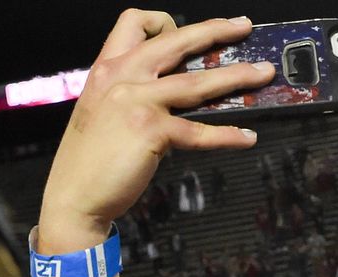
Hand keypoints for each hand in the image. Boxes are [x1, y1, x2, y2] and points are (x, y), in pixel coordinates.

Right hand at [37, 10, 273, 252]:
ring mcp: (137, 102)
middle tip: (244, 28)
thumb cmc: (91, 158)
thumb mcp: (103, 109)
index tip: (190, 33)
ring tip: (263, 74)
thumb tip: (177, 93)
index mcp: (108, 68)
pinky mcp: (151, 131)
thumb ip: (134, 93)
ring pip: (198, 82)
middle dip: (216, 31)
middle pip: (177, 42)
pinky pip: (199, 131)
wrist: (74, 193)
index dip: (166, 22)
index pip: (135, 23)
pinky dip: (227, 135)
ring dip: (237, 76)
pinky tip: (246, 137)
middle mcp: (122, 77)